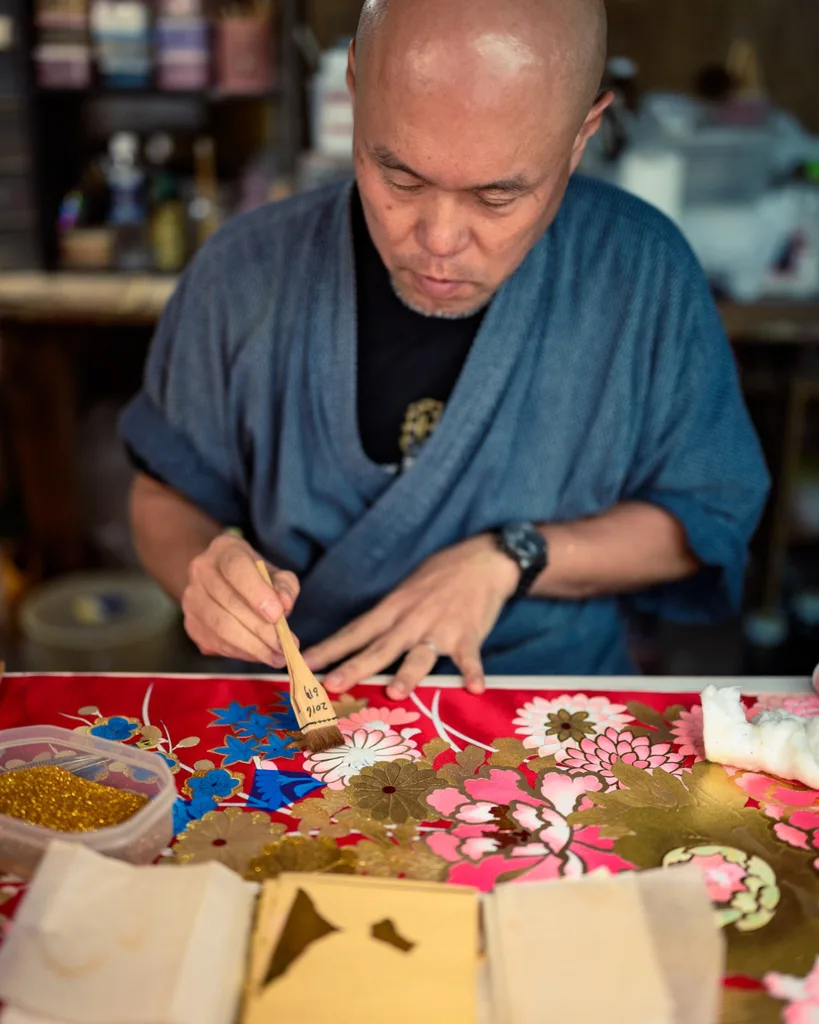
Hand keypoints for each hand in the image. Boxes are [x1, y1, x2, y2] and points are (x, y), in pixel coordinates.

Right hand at [182, 533, 299, 666]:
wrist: (219, 580)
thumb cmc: (254, 576)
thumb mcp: (275, 572)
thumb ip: (285, 585)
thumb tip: (284, 604)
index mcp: (224, 550)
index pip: (236, 568)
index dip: (257, 592)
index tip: (277, 615)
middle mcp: (201, 571)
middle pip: (229, 604)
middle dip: (262, 630)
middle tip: (286, 647)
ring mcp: (192, 599)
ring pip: (221, 627)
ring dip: (253, 647)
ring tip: (277, 657)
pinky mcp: (191, 624)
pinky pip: (216, 643)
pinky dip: (242, 653)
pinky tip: (260, 655)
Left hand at [303, 535, 518, 699]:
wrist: (482, 559)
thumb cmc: (440, 576)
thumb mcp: (406, 592)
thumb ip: (387, 618)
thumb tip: (361, 641)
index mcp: (393, 609)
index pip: (355, 631)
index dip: (329, 648)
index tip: (304, 664)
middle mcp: (412, 620)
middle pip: (379, 647)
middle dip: (355, 666)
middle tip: (332, 684)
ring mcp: (440, 627)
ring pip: (420, 654)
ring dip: (408, 673)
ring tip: (396, 691)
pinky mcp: (469, 633)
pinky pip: (470, 656)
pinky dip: (473, 672)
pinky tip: (474, 688)